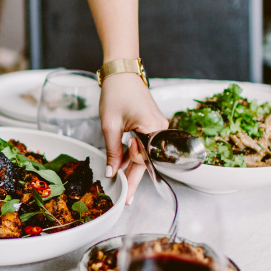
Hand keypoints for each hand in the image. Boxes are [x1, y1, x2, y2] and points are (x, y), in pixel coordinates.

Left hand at [99, 74, 167, 204]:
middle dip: (134, 178)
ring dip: (132, 167)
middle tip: (127, 198)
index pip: (144, 160)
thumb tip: (112, 172)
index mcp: (153, 128)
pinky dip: (133, 154)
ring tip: (123, 185)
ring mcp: (158, 127)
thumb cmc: (116, 93)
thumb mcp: (110, 126)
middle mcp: (160, 128)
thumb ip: (112, 151)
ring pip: (144, 153)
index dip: (133, 177)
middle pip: (146, 159)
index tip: (127, 194)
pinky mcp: (152, 125)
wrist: (121, 73)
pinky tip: (123, 167)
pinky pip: (143, 144)